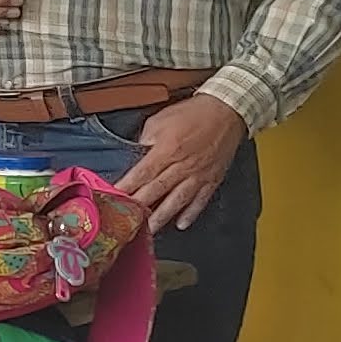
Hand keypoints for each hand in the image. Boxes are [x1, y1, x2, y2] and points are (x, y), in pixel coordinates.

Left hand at [116, 92, 244, 233]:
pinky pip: (201, 200)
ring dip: (162, 217)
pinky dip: (191, 213)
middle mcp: (182, 166)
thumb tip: (136, 155)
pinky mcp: (212, 178)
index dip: (127, 188)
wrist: (226, 111)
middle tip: (126, 222)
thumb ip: (144, 140)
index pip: (141, 174)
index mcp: (166, 150)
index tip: (113, 199)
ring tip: (149, 230)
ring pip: (178, 201)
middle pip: (157, 191)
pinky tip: (181, 223)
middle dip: (140, 208)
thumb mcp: (158, 121)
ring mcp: (199, 175)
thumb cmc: (191, 113)